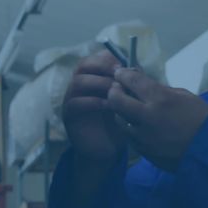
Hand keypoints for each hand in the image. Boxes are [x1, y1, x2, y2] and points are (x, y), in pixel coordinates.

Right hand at [62, 50, 128, 171]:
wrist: (107, 149)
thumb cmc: (119, 122)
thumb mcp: (128, 101)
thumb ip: (130, 86)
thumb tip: (139, 69)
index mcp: (94, 78)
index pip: (96, 58)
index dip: (110, 58)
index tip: (125, 65)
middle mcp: (81, 84)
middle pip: (84, 64)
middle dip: (103, 66)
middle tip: (119, 74)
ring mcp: (72, 98)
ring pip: (79, 81)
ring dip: (99, 83)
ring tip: (116, 90)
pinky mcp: (69, 115)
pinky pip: (76, 103)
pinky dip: (93, 102)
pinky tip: (109, 105)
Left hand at [108, 68, 207, 171]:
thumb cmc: (202, 118)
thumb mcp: (185, 96)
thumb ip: (161, 90)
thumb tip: (144, 84)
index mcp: (160, 99)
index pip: (131, 81)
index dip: (123, 74)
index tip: (120, 72)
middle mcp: (146, 116)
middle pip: (116, 100)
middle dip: (114, 91)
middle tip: (118, 89)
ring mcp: (143, 136)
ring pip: (119, 119)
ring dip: (120, 111)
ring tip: (128, 109)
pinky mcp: (144, 150)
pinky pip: (129, 136)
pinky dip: (131, 128)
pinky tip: (138, 125)